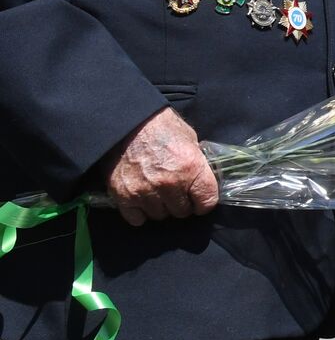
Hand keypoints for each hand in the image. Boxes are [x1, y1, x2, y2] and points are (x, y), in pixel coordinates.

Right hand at [102, 107, 218, 226]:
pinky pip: (136, 219)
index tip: (200, 200)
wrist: (128, 121)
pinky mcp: (123, 196)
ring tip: (158, 193)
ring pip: (159, 215)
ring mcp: (145, 191)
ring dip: (160, 207)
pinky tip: (142, 199)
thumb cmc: (162, 126)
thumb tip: (202, 180)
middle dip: (181, 203)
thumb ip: (197, 164)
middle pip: (182, 212)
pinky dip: (139, 212)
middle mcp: (169, 183)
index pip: (206, 202)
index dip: (204, 203)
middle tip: (176, 192)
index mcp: (190, 168)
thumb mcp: (190, 140)